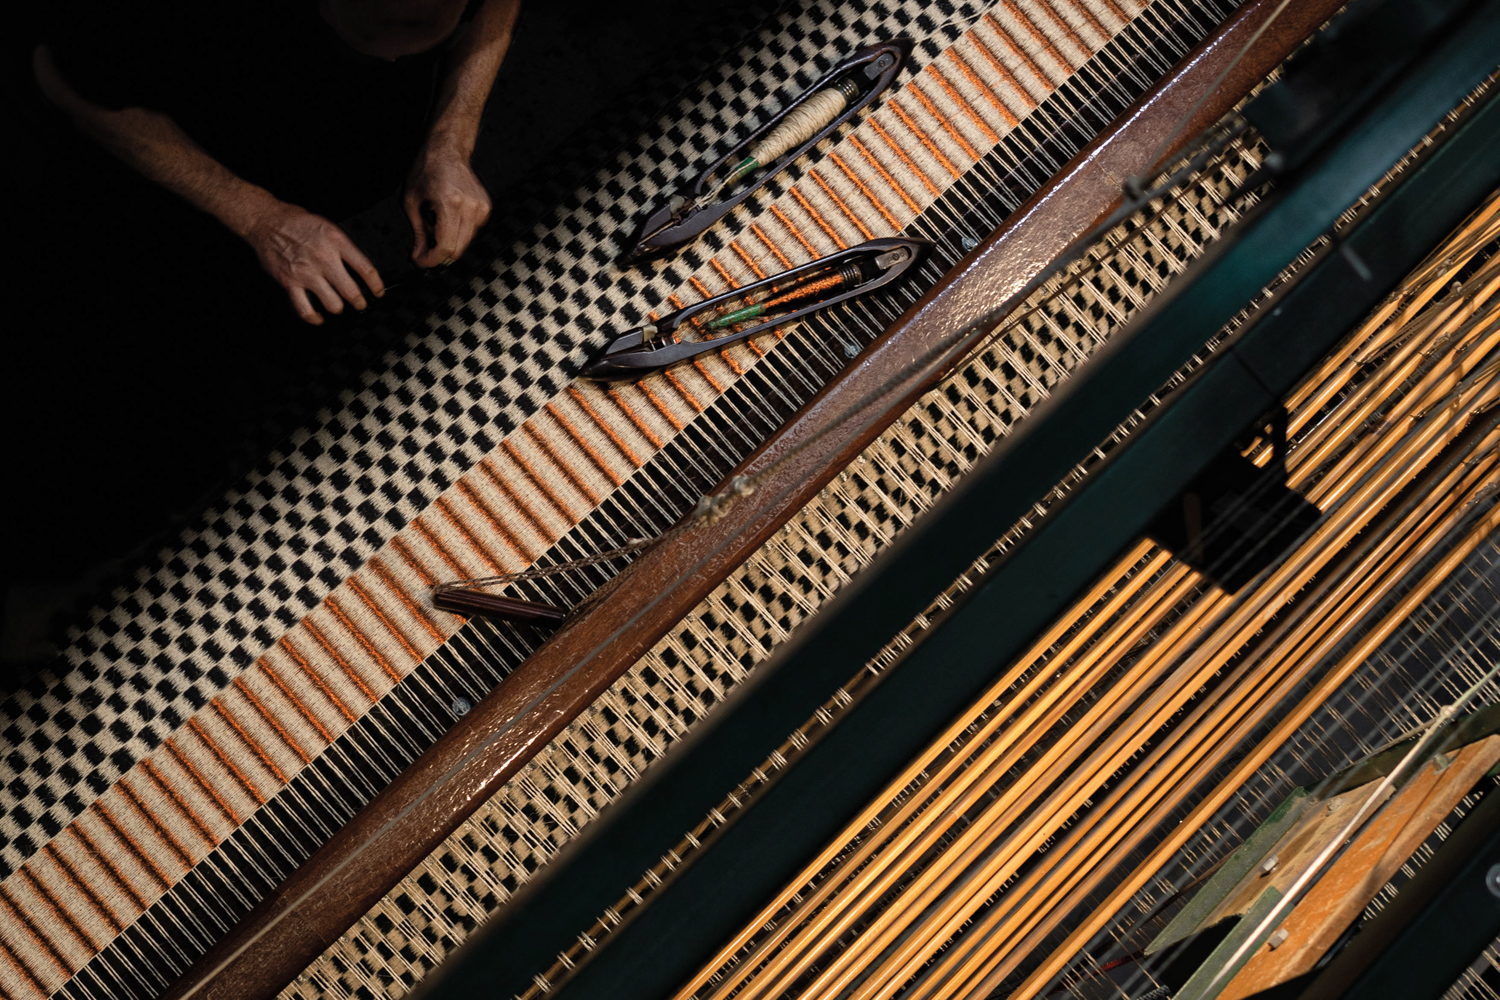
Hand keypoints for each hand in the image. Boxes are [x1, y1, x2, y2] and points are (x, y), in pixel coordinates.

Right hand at [243, 200, 383, 324]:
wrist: (267, 221)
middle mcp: (324, 259)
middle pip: (351, 291)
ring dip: (339, 308)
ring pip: (333, 304)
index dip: (376, 285)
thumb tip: (359, 268)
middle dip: (360, 302)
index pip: (366, 269)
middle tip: (361, 304)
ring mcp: (306, 273)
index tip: (378, 292)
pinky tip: (319, 318)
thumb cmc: (297, 222)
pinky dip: (314, 318)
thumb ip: (344, 247)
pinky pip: (305, 309)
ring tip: (339, 306)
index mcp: (336, 242)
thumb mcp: (328, 226)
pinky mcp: (290, 283)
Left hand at [404, 143, 490, 267]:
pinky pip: (472, 232)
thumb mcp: (412, 202)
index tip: (420, 262)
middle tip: (423, 246)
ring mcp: (482, 208)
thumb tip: (419, 256)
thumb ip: (418, 233)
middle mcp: (470, 207)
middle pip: (457, 249)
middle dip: (438, 253)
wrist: (447, 150)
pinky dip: (458, 231)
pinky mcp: (487, 209)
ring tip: (435, 222)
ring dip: (448, 240)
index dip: (431, 260)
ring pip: (465, 243)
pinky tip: (447, 216)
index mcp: (450, 203)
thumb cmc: (427, 169)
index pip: (446, 247)